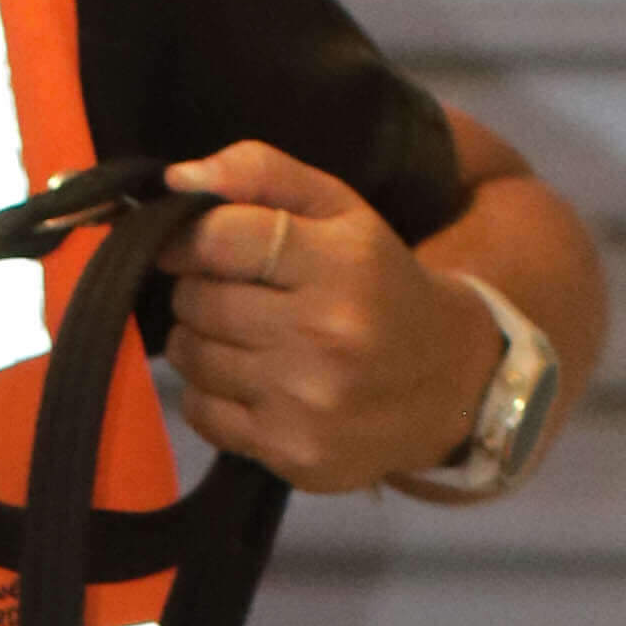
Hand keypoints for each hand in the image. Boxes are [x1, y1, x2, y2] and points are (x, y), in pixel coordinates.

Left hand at [163, 141, 499, 496]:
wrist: (447, 384)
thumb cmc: (379, 284)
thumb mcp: (342, 211)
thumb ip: (263, 174)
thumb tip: (178, 177)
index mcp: (341, 262)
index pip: (219, 238)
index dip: (186, 238)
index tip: (187, 244)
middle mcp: (325, 334)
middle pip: (197, 300)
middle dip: (199, 289)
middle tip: (231, 293)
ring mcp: (306, 400)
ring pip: (191, 356)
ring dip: (200, 340)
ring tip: (241, 336)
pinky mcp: (291, 451)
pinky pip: (201, 412)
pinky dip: (209, 394)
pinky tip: (249, 382)